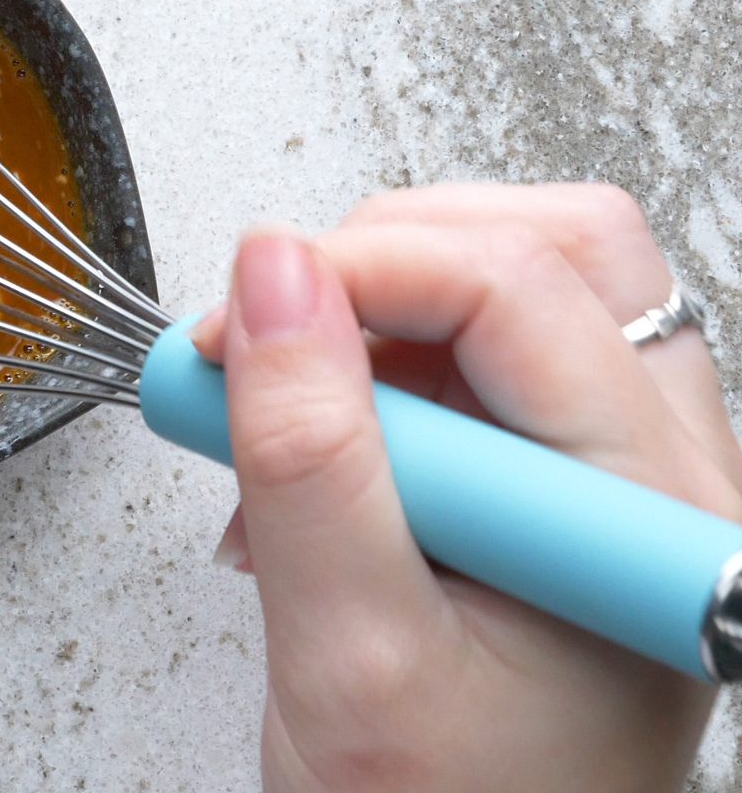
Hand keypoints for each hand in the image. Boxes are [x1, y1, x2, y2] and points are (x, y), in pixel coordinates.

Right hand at [191, 184, 741, 791]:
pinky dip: (376, 365)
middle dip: (386, 257)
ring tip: (288, 401)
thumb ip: (310, 456)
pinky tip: (313, 452)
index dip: (356, 271)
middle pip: (556, 246)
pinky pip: (485, 352)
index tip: (233, 325)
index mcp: (650, 512)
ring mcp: (618, 472)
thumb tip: (269, 271)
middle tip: (268, 339)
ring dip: (382, 305)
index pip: (519, 288)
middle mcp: (664, 473)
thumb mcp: (349, 651)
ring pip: (525, 281)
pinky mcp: (559, 479)